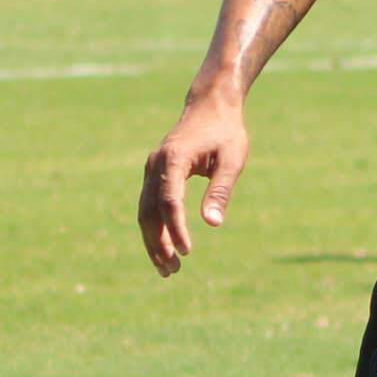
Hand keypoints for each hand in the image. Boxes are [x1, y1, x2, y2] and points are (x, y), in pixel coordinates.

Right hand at [140, 92, 249, 276]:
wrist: (211, 106)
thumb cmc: (226, 131)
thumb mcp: (232, 159)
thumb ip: (221, 190)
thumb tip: (212, 224)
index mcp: (174, 159)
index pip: (170, 201)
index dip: (176, 228)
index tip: (187, 251)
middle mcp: (156, 165)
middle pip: (149, 211)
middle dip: (158, 243)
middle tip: (172, 270)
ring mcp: (152, 169)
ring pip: (145, 211)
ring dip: (153, 241)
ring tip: (168, 268)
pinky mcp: (155, 174)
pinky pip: (149, 205)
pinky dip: (155, 228)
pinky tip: (165, 247)